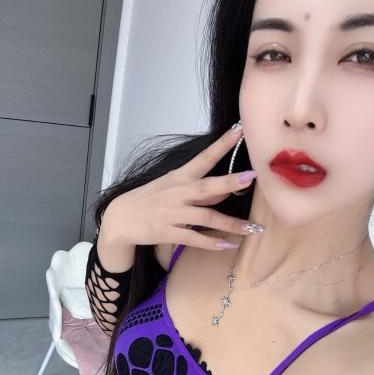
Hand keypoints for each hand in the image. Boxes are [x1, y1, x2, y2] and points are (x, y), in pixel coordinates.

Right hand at [103, 124, 258, 250]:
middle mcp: (178, 193)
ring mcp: (172, 213)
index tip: (239, 129)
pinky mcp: (167, 232)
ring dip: (231, 224)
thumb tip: (226, 190)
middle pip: (208, 187)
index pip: (204, 157)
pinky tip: (228, 245)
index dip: (222, 143)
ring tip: (252, 229)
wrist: (120, 218)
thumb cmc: (150, 199)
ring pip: (207, 218)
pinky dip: (212, 243)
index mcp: (180, 177)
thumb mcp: (172, 187)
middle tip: (252, 177)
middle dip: (230, 182)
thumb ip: (199, 190)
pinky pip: (194, 239)